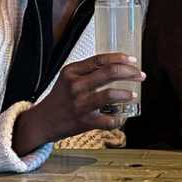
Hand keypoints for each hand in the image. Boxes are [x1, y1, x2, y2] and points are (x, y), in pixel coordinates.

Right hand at [12, 53, 144, 155]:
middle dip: (130, 72)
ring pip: (110, 94)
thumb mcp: (68, 78)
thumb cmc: (60, 98)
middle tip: (141, 75)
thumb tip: (117, 65)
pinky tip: (122, 117)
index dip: (120, 58)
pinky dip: (119, 119)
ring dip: (126, 94)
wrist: (41, 122)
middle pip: (109, 73)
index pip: (101, 60)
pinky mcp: (83, 121)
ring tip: (133, 95)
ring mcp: (79, 104)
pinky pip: (108, 120)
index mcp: (72, 72)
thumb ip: (88, 71)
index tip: (133, 60)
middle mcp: (75, 86)